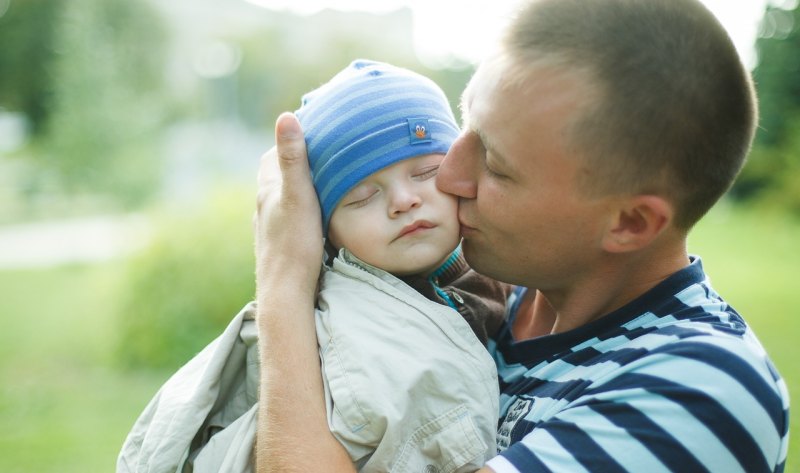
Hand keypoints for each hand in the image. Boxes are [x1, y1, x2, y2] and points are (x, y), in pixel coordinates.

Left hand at [255, 112, 322, 294]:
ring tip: (325, 182)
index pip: (273, 156)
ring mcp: (271, 229)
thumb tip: (287, 117)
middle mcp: (264, 208)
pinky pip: (291, 219)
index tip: (311, 131)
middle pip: (279, 177)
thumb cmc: (294, 245)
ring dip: (300, 190)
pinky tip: (317, 217)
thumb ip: (293, 159)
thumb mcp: (299, 197)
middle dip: (297, 164)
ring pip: (285, 200)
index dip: (290, 142)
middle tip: (323, 155)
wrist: (286, 293)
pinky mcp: (280, 246)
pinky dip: (303, 210)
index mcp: (267, 192)